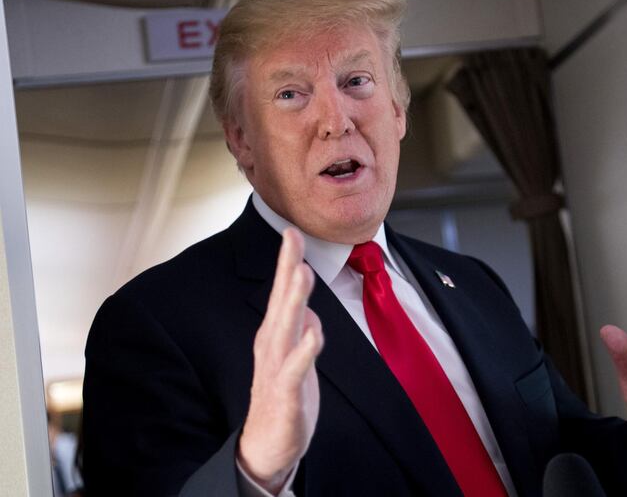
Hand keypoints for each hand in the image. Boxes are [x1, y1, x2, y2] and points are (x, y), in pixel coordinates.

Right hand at [237, 228, 323, 491]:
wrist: (267, 444)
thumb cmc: (283, 394)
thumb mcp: (294, 356)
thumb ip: (303, 330)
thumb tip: (311, 313)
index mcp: (275, 333)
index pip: (282, 291)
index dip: (287, 260)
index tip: (291, 230)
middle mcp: (272, 344)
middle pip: (281, 300)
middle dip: (287, 266)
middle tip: (292, 235)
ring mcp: (277, 367)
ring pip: (287, 328)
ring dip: (294, 300)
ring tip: (301, 272)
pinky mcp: (286, 393)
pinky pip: (295, 369)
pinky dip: (304, 351)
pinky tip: (313, 336)